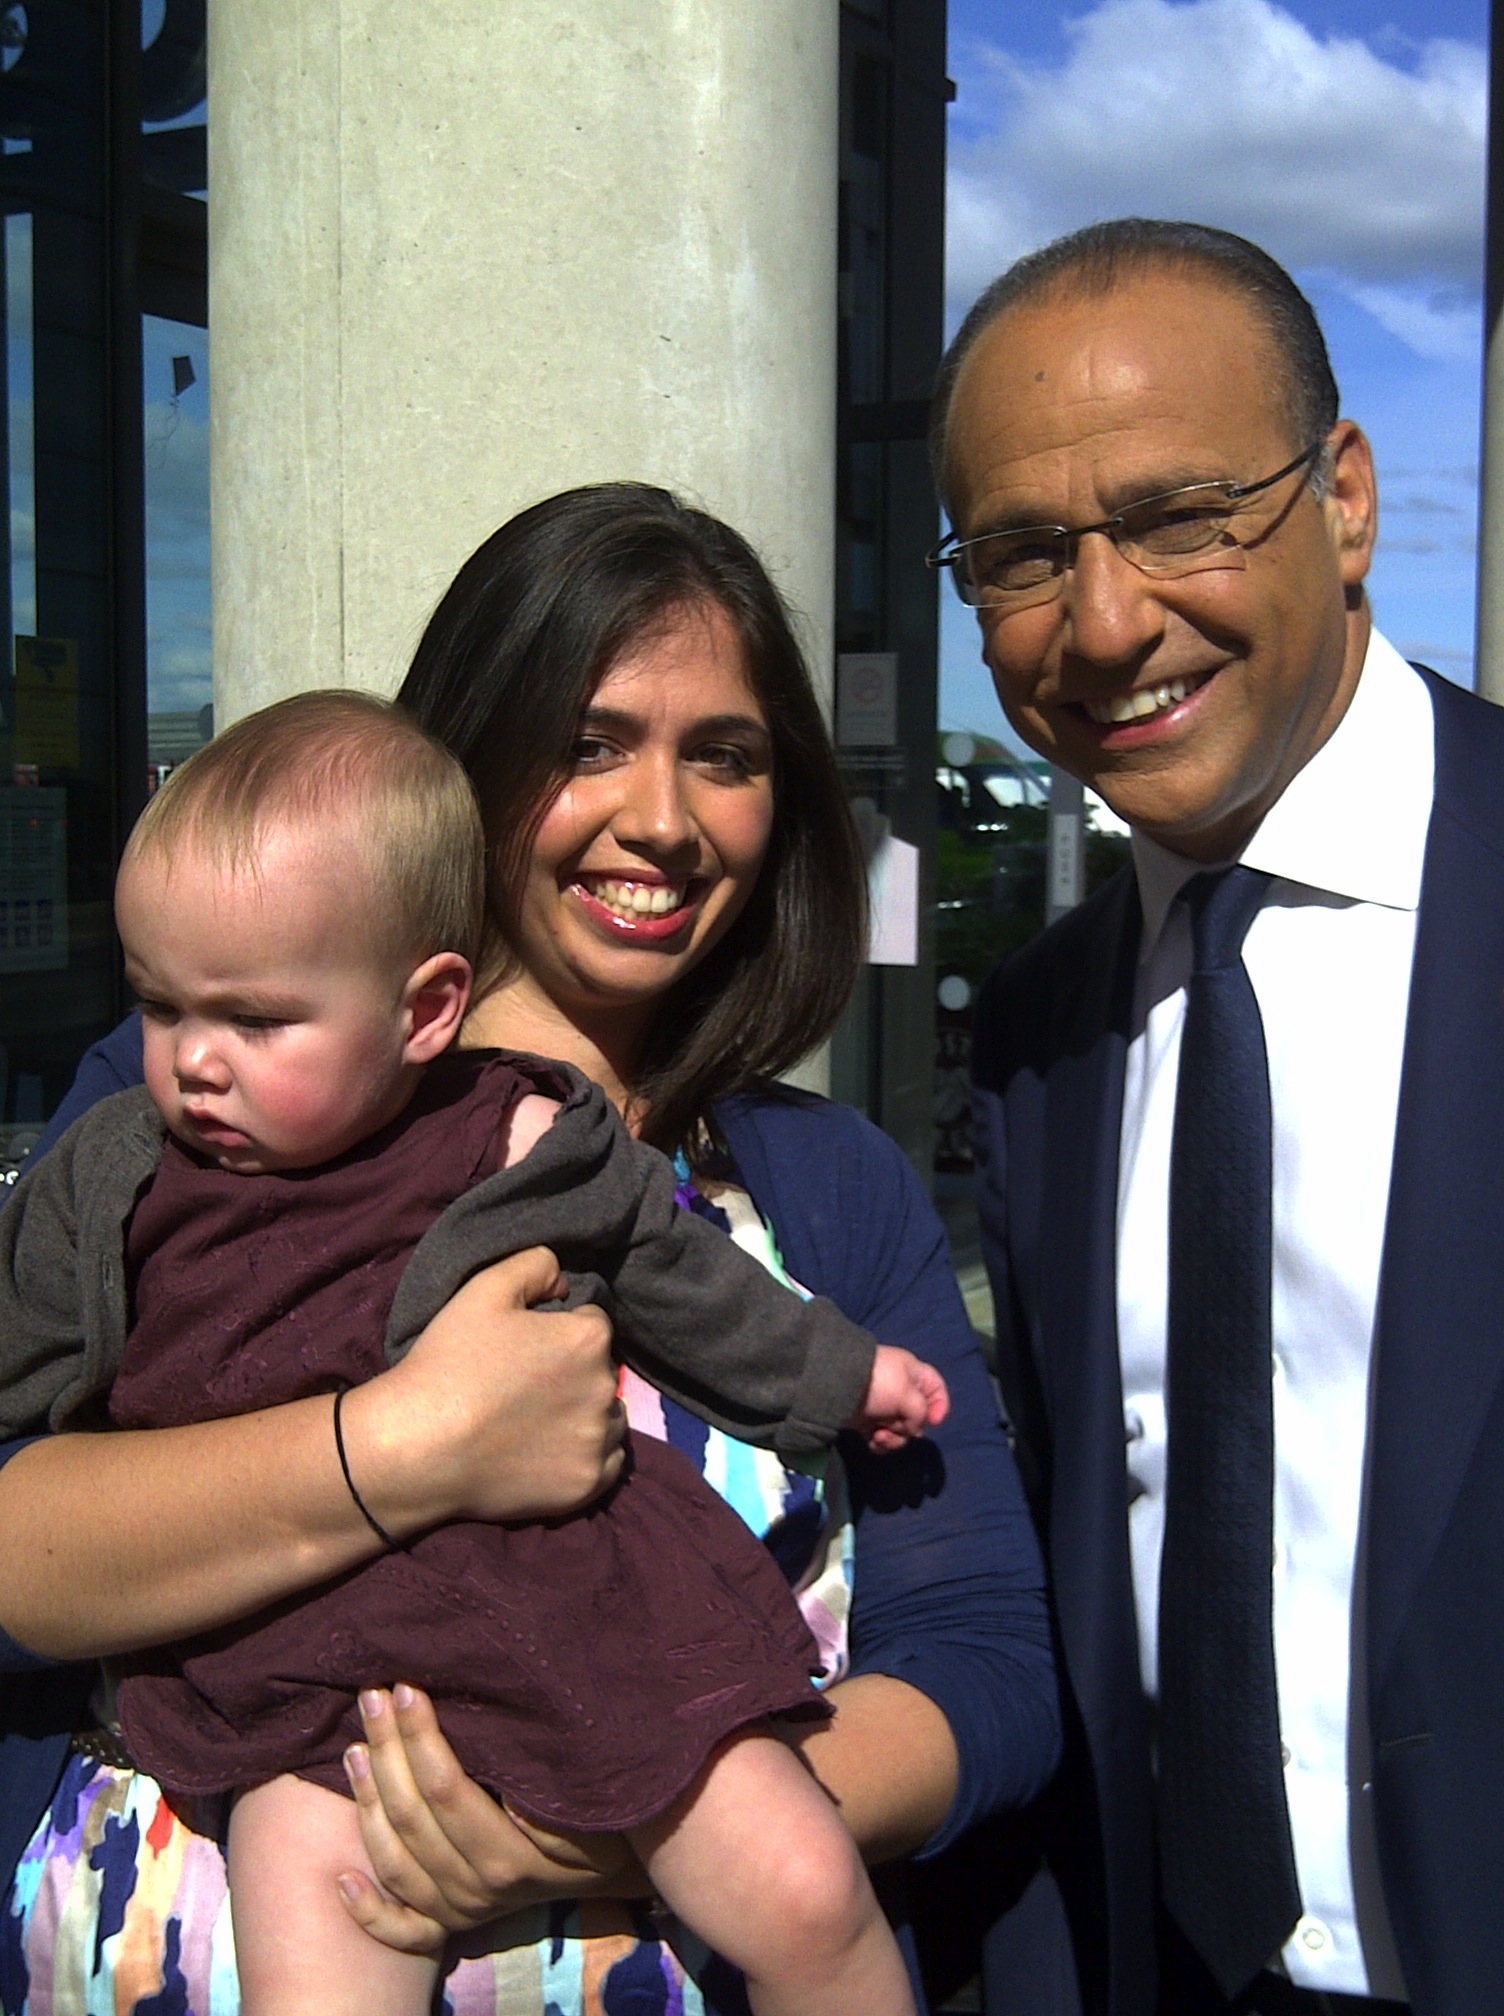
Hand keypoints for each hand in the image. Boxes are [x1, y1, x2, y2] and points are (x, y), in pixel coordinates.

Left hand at [337, 1685, 647, 1951]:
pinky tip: (341, 1875)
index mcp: (508, 1860)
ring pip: (395, 1862)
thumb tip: (504, 1756)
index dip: (422, 1739)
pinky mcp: (447, 1927)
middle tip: (373, 1697)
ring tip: (354, 1747)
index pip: (448, 1792)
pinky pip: (398, 1927)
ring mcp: (457, 1912)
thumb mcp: (591, 1805)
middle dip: (388, 1751)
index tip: (408, 1689)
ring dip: (367, 1804)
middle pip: (414, 1819)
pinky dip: (366, 1908)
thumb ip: (548, 1791)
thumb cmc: (602, 1821)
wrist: (612, 1872)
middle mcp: (475, 1892)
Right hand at [341, 1247, 626, 1535]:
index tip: (525, 1348)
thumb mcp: (484, 1288)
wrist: (418, 1447)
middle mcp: (606, 1389)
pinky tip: (551, 1452)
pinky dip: (589, 1455)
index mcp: (588, 1339)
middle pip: (602, 1370)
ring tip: (538, 1421)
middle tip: (525, 1387)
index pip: (593, 1323)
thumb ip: (535, 1264)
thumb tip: (565, 1282)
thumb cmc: (449, 1362)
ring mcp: (598, 1442)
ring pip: (610, 1416)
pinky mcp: (587, 1485)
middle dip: (574, 1372)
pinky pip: (610, 1463)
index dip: (559, 1331)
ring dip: (587, 1413)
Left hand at [849, 1345, 949, 1452]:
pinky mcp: (868, 1421)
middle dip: (909, 1427)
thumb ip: (920, 1413)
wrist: (836, 1385)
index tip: (933, 1421)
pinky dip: (881, 1443)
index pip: (937, 1389)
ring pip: (901, 1432)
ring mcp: (884, 1407)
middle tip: (896, 1424)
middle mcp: (901, 1391)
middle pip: (919, 1418)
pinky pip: (883, 1439)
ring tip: (880, 1435)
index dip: (940, 1406)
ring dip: (894, 1439)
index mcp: (914, 1375)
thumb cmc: (878, 1383)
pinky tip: (872, 1441)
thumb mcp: (906, 1393)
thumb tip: (913, 1429)